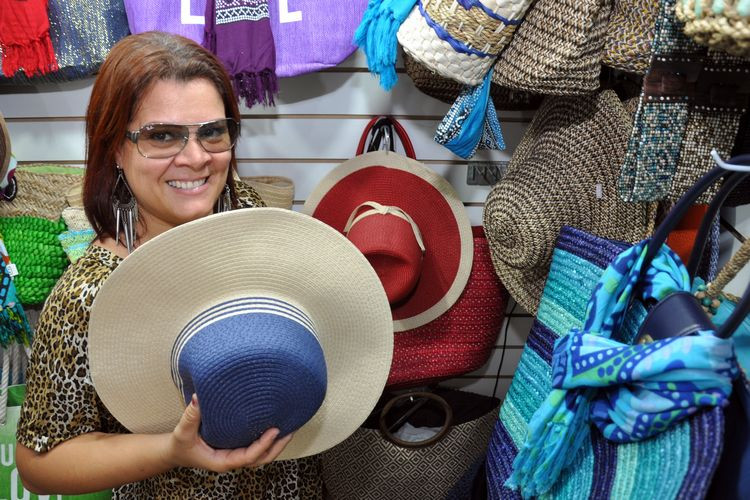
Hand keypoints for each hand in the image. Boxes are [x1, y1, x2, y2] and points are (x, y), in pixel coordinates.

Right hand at [162, 394, 293, 472]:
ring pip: (261, 455)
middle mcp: (232, 460)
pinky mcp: (235, 449)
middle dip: (278, 446)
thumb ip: (190, 416)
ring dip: (276, 444)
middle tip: (291, 429)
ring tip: (289, 427)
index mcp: (223, 461)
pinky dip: (268, 440)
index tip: (274, 430)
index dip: (263, 445)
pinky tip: (274, 425)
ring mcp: (235, 455)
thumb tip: (198, 398)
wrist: (175, 452)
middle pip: (262, 459)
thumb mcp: (182, 431)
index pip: (249, 456)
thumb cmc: (180, 445)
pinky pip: (256, 447)